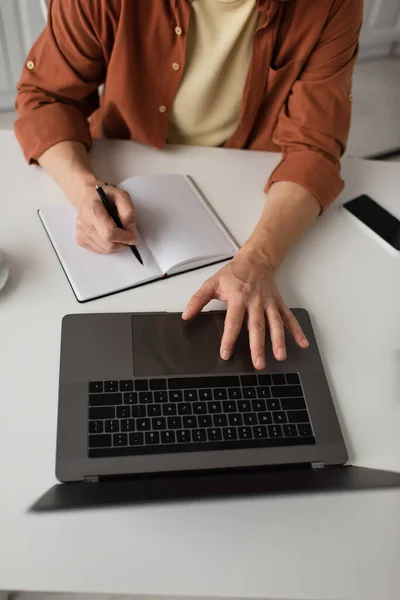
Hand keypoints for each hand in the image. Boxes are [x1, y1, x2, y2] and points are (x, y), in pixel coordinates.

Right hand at [75, 183, 136, 252]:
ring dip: (116, 245)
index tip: (133, 238)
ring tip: (119, 234)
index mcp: (93, 211)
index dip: (124, 238)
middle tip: (128, 237)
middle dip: (122, 243)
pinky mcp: (80, 240)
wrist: (88, 197)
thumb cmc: (105, 197)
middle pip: (108, 244)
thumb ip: (128, 212)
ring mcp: (81, 233)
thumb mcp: (121, 196)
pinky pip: (99, 250)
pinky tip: (108, 236)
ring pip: (105, 250)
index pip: (109, 233)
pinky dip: (108, 246)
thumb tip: (130, 230)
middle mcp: (84, 223)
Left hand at [182, 248, 308, 369]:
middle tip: (258, 363)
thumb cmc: (234, 272)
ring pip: (275, 324)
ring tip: (280, 356)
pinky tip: (302, 344)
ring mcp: (269, 303)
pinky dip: (297, 331)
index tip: (226, 353)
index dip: (229, 338)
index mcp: (239, 298)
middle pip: (257, 327)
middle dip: (258, 346)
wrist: (256, 259)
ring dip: (279, 341)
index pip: (233, 321)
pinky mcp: (278, 303)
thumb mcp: (212, 283)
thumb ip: (198, 299)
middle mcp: (256, 302)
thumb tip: (186, 314)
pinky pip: (288, 318)